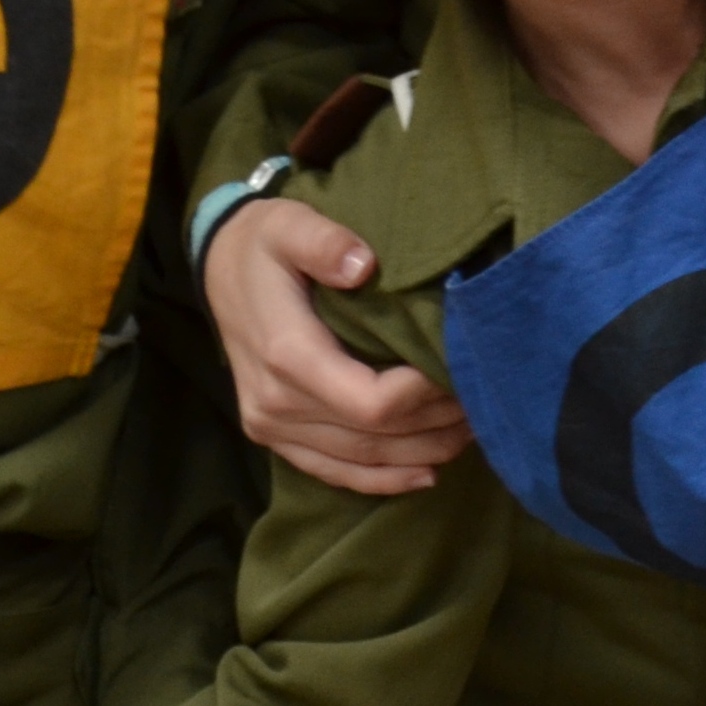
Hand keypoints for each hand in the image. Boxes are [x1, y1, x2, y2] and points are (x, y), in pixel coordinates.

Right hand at [207, 197, 473, 492]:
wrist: (219, 266)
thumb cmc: (264, 243)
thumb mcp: (290, 225)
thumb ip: (324, 242)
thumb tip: (363, 265)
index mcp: (286, 355)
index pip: (370, 403)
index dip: (424, 398)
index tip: (465, 372)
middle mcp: (275, 403)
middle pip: (373, 436)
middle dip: (435, 424)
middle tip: (486, 401)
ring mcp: (271, 426)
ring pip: (359, 460)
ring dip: (420, 454)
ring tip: (471, 431)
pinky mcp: (273, 434)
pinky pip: (330, 471)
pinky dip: (380, 480)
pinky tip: (425, 476)